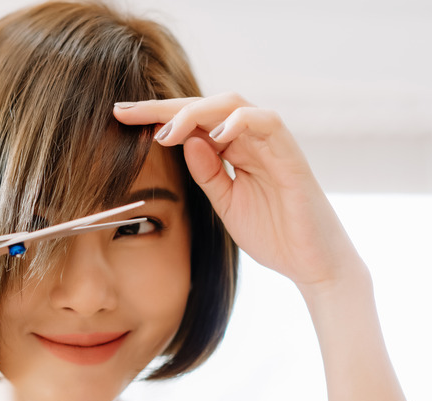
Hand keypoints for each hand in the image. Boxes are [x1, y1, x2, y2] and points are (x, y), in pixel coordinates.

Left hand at [114, 93, 366, 294]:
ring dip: (194, 113)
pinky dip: (237, 122)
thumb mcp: (225, 202)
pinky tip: (211, 135)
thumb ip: (207, 172)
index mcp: (234, 149)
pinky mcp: (291, 155)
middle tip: (125, 111)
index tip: (120, 117)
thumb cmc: (272, 234)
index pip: (192, 122)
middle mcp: (252, 139)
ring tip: (165, 132)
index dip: (156, 116)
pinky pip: (266, 122)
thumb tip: (183, 141)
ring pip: (233, 104)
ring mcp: (272, 144)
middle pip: (206, 105)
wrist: (312, 264)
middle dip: (163, 107)